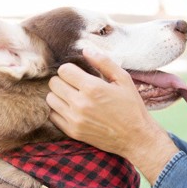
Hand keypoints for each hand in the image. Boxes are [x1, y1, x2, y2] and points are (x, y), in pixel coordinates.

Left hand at [46, 49, 178, 183]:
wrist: (135, 137)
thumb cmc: (132, 106)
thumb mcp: (124, 79)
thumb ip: (104, 62)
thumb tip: (85, 50)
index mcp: (93, 87)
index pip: (64, 70)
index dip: (71, 69)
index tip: (78, 73)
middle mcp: (80, 103)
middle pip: (54, 83)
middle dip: (63, 80)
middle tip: (75, 84)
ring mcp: (75, 119)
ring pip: (50, 99)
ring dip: (59, 95)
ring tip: (72, 96)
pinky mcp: (72, 132)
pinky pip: (53, 116)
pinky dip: (59, 110)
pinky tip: (72, 109)